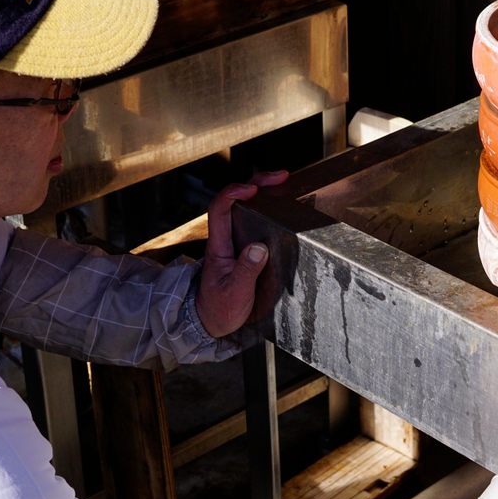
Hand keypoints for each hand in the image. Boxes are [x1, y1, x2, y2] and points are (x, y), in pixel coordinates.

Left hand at [195, 170, 288, 337]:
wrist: (211, 321)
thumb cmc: (219, 308)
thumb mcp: (234, 294)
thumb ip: (245, 271)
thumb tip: (259, 248)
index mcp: (219, 246)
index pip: (219, 209)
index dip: (233, 192)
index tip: (253, 188)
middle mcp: (226, 238)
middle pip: (235, 200)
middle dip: (256, 182)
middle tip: (282, 177)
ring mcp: (236, 242)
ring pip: (246, 208)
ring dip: (265, 193)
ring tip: (286, 185)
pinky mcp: (246, 249)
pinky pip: (255, 223)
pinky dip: (270, 210)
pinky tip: (285, 207)